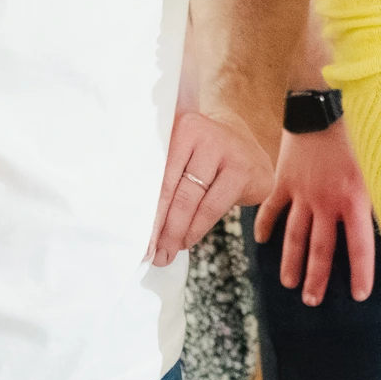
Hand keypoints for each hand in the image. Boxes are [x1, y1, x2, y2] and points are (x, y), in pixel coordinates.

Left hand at [148, 109, 275, 267]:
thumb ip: (163, 176)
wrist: (245, 143)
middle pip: (174, 187)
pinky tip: (188, 239)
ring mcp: (229, 151)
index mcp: (180, 127)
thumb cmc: (203, 155)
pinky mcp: (246, 171)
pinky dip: (198, 228)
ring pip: (195, 200)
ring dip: (178, 231)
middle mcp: (204, 134)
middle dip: (161, 225)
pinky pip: (215, 207)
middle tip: (150, 252)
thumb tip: (143, 224)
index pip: (158, 172)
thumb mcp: (182, 154)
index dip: (144, 206)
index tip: (134, 234)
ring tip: (167, 251)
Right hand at [255, 124, 375, 304]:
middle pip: (320, 249)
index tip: (358, 295)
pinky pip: (272, 207)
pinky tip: (261, 241)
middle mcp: (326, 203)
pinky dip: (266, 224)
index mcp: (354, 200)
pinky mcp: (284, 181)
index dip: (360, 272)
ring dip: (291, 262)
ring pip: (294, 236)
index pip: (360, 246)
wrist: (323, 105)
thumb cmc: (361, 131)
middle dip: (316, 278)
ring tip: (289, 284)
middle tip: (312, 301)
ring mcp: (302, 194)